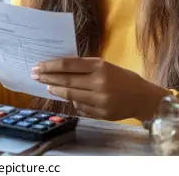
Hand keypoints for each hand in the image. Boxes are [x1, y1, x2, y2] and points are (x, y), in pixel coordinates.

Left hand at [31, 57, 169, 121]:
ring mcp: (99, 100)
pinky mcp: (100, 113)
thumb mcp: (106, 66)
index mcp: (100, 66)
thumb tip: (60, 69)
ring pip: (70, 95)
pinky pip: (80, 107)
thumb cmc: (123, 78)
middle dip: (48, 78)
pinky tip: (65, 97)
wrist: (143, 97)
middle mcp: (99, 82)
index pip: (68, 65)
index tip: (38, 66)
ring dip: (56, 90)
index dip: (51, 66)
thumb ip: (85, 67)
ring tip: (47, 86)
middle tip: (35, 75)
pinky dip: (71, 101)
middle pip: (66, 80)